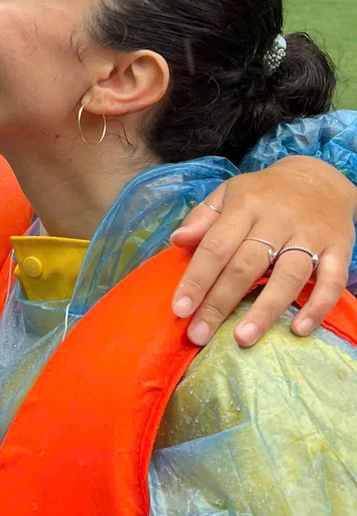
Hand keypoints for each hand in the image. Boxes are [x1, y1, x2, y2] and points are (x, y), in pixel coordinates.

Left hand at [169, 157, 355, 346]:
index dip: (196, 279)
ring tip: (242, 338)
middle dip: (220, 302)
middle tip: (199, 335)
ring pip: (287, 277)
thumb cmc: (264, 193)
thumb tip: (177, 240)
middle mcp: (277, 220)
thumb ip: (202, 218)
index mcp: (245, 206)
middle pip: (246, 266)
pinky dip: (318, 306)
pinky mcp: (339, 248)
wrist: (320, 177)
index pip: (216, 246)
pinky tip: (299, 329)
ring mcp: (310, 235)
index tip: (179, 309)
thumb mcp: (228, 194)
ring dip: (264, 311)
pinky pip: (331, 281)